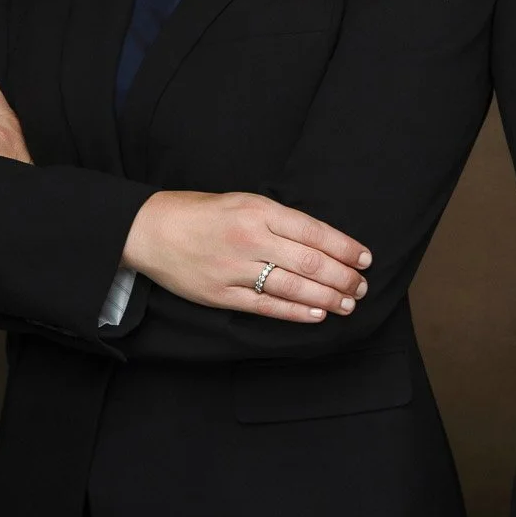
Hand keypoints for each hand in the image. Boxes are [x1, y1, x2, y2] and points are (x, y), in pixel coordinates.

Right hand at [124, 189, 373, 323]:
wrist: (150, 229)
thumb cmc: (202, 211)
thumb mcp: (244, 201)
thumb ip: (279, 219)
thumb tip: (321, 241)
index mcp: (259, 211)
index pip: (314, 232)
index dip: (344, 248)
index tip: (365, 259)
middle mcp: (250, 239)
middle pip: (309, 262)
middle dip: (342, 277)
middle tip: (361, 287)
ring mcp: (235, 269)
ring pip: (292, 287)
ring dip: (326, 298)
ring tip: (347, 304)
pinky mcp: (220, 294)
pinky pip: (265, 307)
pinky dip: (295, 312)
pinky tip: (316, 315)